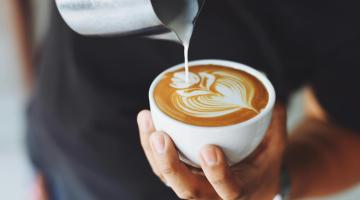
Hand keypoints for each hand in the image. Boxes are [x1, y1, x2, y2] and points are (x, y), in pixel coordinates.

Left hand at [137, 104, 286, 199]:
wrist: (251, 186)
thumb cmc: (262, 166)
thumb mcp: (275, 148)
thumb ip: (274, 124)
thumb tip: (272, 97)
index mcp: (239, 191)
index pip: (228, 189)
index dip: (217, 173)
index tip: (210, 149)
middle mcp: (212, 195)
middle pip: (186, 190)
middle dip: (170, 165)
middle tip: (161, 137)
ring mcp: (193, 186)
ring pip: (167, 177)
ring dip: (152, 151)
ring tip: (147, 119)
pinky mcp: (181, 176)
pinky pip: (161, 167)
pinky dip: (150, 146)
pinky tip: (147, 121)